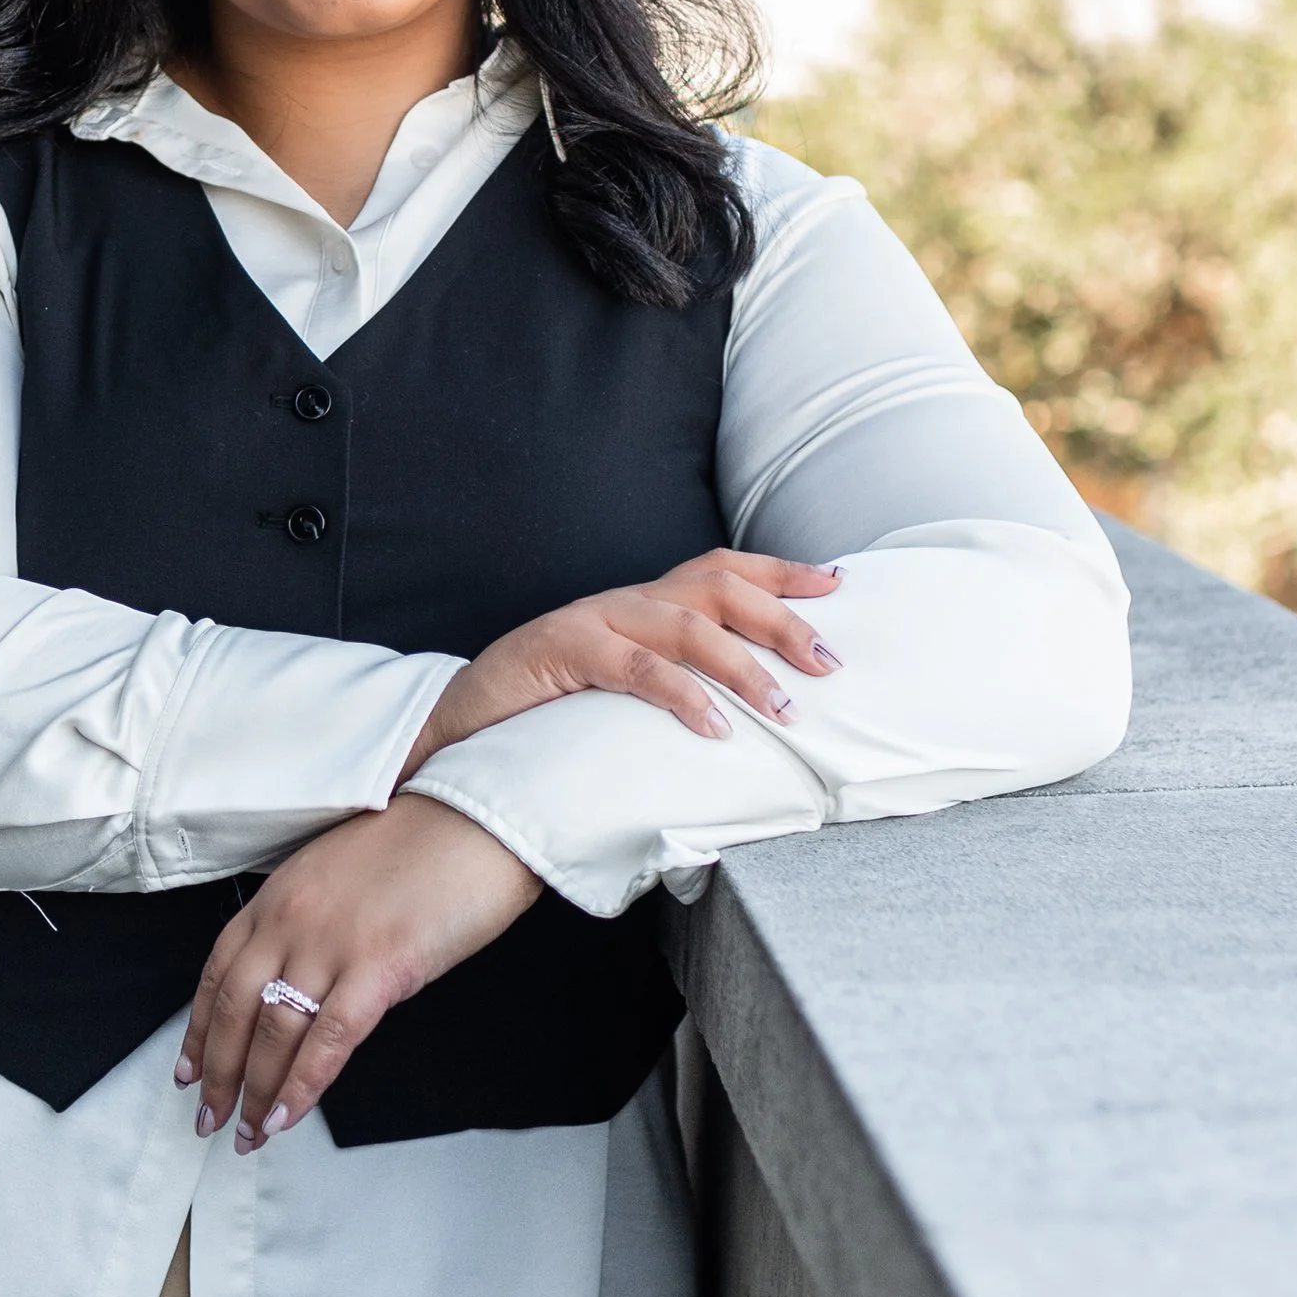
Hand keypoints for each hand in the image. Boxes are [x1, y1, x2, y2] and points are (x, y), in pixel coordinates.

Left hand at [177, 796, 541, 1152]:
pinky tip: (287, 1116)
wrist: (478, 816)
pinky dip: (302, 1085)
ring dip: (255, 1091)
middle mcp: (291, 919)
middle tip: (208, 1117)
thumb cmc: (422, 841)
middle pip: (234, 1009)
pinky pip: (328, 1040)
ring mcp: (332, 943)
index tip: (187, 1069)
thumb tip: (303, 980)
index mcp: (277, 895)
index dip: (197, 1029)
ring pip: (273, 1032)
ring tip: (247, 1133)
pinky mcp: (379, 966)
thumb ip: (309, 924)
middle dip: (217, 1073)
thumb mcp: (340, 873)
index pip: (217, 972)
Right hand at [401, 547, 841, 778]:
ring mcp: (593, 622)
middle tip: (830, 662)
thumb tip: (752, 705)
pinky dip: (682, 696)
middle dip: (782, 619)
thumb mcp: (621, 685)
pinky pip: (636, 669)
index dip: (781, 572)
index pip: (722, 569)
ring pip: (686, 627)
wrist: (459, 722)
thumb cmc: (550, 711)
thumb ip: (674, 678)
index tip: (838, 584)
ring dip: (744, 667)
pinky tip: (716, 728)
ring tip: (786, 707)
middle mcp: (625, 601)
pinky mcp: (563, 652)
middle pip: (719, 589)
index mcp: (642, 603)